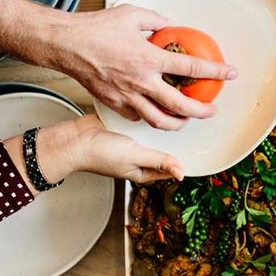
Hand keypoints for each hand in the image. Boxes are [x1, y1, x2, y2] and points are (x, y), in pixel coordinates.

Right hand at [33, 114, 182, 185]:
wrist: (72, 140)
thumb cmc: (99, 154)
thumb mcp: (134, 157)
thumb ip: (158, 162)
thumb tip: (181, 173)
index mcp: (143, 170)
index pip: (170, 166)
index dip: (186, 158)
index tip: (203, 146)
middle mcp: (139, 157)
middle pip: (165, 148)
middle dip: (178, 136)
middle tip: (195, 120)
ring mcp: (131, 141)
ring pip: (155, 133)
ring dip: (165, 122)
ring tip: (181, 108)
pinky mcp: (124, 127)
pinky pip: (142, 121)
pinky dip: (150, 114)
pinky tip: (158, 102)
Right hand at [42, 5, 236, 130]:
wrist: (64, 44)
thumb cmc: (95, 28)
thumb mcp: (132, 14)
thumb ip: (155, 20)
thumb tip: (168, 24)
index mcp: (149, 57)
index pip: (191, 67)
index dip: (214, 71)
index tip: (231, 73)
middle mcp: (140, 80)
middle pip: (179, 105)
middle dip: (201, 111)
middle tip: (211, 110)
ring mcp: (126, 95)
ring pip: (158, 119)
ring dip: (177, 123)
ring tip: (187, 119)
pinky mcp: (112, 102)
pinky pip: (136, 116)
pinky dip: (150, 117)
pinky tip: (156, 112)